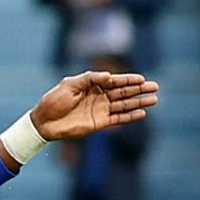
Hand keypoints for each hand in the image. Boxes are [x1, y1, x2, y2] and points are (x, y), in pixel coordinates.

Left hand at [30, 70, 159, 140]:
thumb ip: (90, 79)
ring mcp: (100, 110)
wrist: (44, 122)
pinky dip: (130, 116)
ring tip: (154, 100)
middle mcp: (99, 97)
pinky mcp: (99, 123)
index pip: (115, 81)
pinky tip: (142, 113)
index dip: (129, 80)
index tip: (142, 79)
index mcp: (93, 85)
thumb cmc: (54, 100)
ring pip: (124, 105)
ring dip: (139, 103)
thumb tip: (108, 76)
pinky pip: (118, 119)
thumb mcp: (70, 84)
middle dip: (139, 90)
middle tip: (155, 87)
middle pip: (124, 92)